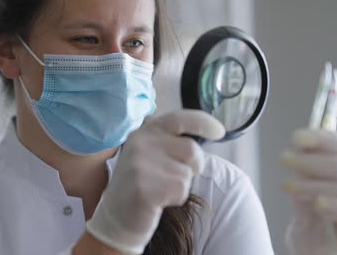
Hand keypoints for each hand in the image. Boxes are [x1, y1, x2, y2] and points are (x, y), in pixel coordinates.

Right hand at [86, 110, 224, 253]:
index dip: (203, 122)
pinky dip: (176, 199)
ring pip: (187, 173)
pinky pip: (181, 190)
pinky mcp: (144, 187)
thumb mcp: (150, 154)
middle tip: (174, 177)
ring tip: (160, 190)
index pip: (180, 118)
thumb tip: (209, 131)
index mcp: (144, 131)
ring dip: (181, 185)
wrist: (116, 218)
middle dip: (194, 167)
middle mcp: (140, 142)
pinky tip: (157, 201)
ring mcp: (140, 164)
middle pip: (191, 149)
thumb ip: (170, 141)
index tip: (219, 132)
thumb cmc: (143, 185)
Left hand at [281, 129, 336, 254]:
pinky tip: (318, 204)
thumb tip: (298, 151)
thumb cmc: (313, 213)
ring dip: (316, 185)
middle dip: (311, 161)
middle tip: (285, 160)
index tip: (297, 138)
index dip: (321, 138)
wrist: (317, 246)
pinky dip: (336, 206)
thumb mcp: (301, 187)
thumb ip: (302, 171)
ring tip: (291, 187)